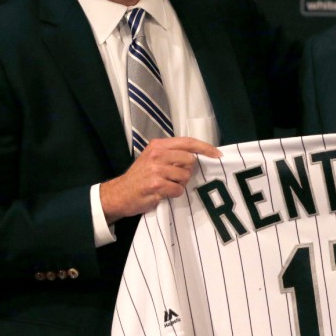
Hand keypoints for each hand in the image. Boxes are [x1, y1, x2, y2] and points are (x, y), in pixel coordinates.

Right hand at [100, 136, 221, 223]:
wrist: (119, 194)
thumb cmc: (140, 176)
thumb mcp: (152, 157)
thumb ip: (172, 153)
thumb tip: (197, 155)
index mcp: (158, 145)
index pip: (188, 142)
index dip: (205, 148)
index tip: (217, 154)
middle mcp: (157, 154)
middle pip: (190, 160)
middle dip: (187, 171)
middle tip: (174, 177)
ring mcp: (156, 170)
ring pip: (185, 177)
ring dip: (179, 184)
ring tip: (165, 185)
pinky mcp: (156, 185)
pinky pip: (178, 190)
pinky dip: (173, 194)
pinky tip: (162, 193)